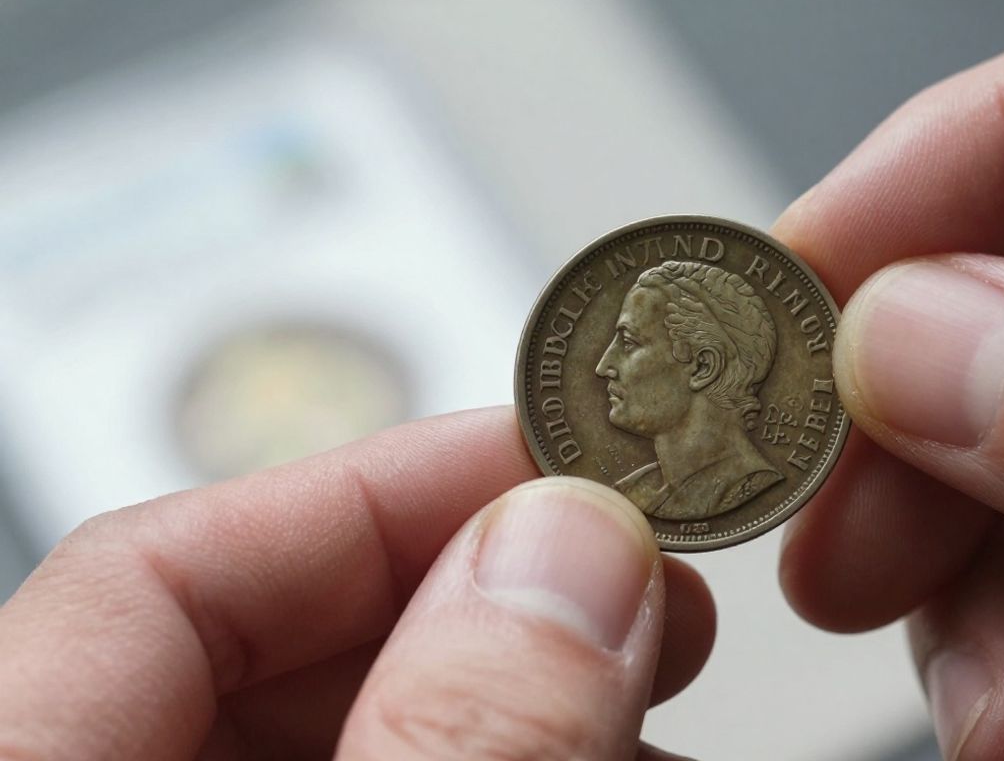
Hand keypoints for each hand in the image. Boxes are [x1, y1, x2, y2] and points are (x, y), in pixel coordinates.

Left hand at [0, 407, 713, 759]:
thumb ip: (453, 745)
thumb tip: (567, 552)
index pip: (151, 573)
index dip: (375, 492)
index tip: (564, 472)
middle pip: (261, 647)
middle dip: (483, 598)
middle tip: (644, 593)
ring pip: (340, 734)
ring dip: (513, 697)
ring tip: (651, 703)